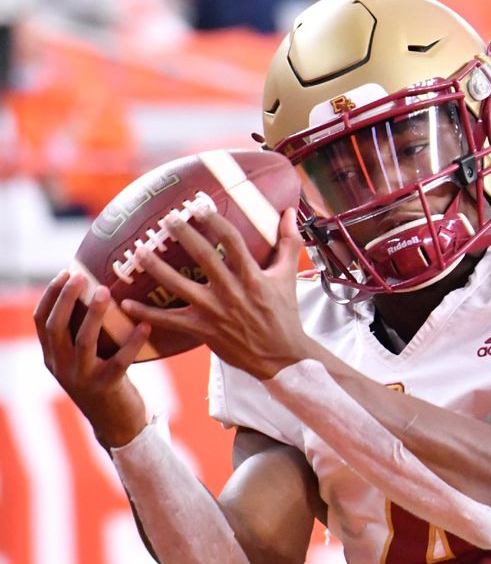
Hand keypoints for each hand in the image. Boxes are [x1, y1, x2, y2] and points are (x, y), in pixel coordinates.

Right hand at [33, 271, 151, 446]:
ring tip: (107, 292)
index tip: (65, 272)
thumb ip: (83, 333)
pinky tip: (145, 325)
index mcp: (53, 357)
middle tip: (80, 275)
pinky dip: (133, 341)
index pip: (41, 321)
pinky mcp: (106, 387)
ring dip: (94, 314)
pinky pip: (120, 361)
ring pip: (84, 341)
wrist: (116, 425)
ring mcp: (82, 378)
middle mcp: (62, 367)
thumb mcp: (85, 360)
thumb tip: (99, 291)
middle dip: (66, 298)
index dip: (50, 295)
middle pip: (56, 327)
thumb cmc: (105, 382)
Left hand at [121, 207, 315, 378]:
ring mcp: (215, 312)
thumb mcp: (288, 276)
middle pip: (203, 257)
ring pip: (180, 286)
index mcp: (252, 276)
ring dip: (157, 268)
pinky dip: (147, 312)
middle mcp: (232, 291)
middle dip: (183, 235)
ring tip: (139, 251)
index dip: (215, 222)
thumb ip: (289, 243)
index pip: (232, 241)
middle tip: (166, 219)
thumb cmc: (284, 314)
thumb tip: (290, 212)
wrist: (281, 357)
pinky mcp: (202, 330)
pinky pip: (170, 321)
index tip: (199, 207)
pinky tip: (126, 302)